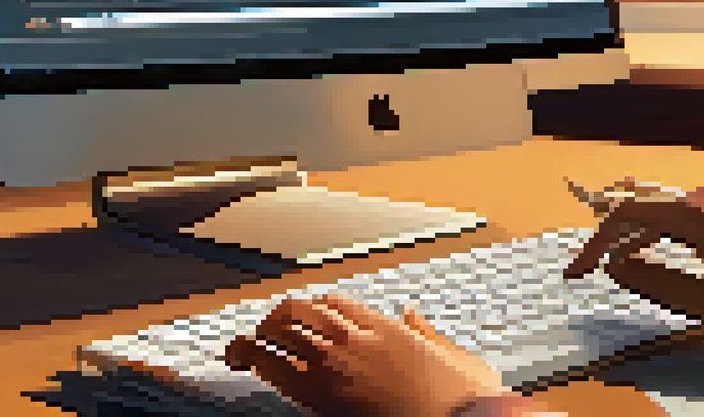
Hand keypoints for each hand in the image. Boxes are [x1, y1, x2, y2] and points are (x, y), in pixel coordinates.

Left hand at [223, 293, 508, 416]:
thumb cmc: (458, 401)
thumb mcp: (457, 358)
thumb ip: (428, 333)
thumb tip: (410, 314)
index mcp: (384, 328)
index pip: (332, 301)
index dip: (314, 308)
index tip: (307, 318)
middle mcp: (353, 340)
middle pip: (297, 310)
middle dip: (277, 318)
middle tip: (267, 331)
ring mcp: (334, 367)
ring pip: (280, 332)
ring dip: (258, 336)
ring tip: (245, 347)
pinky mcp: (320, 398)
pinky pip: (275, 368)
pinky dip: (256, 360)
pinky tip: (246, 362)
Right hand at [565, 184, 703, 336]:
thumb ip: (657, 280)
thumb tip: (617, 266)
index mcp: (693, 211)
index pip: (626, 216)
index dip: (595, 243)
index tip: (577, 272)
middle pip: (644, 209)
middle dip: (611, 237)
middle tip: (589, 268)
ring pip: (666, 214)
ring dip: (639, 238)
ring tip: (619, 265)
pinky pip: (688, 217)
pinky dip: (664, 235)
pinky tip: (661, 256)